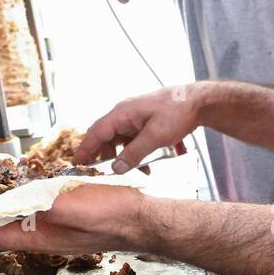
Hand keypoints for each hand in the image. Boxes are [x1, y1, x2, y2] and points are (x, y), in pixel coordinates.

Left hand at [0, 183, 148, 255]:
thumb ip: (37, 203)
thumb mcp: (69, 207)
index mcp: (32, 235)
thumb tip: (4, 199)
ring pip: (4, 215)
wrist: (140, 218)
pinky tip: (5, 188)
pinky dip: (7, 197)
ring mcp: (46, 223)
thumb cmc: (110, 216)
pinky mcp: (59, 212)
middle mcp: (34, 231)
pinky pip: (25, 205)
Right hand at [74, 85, 202, 173]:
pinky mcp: (144, 123)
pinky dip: (134, 153)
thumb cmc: (177, 113)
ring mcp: (135, 118)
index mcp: (122, 113)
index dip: (85, 149)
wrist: (198, 102)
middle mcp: (124, 114)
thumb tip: (115, 168)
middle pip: (104, 136)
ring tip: (131, 172)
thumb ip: (134, 153)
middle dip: (101, 155)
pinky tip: (147, 166)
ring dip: (122, 157)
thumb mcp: (155, 136)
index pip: (96, 132)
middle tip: (97, 173)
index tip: (75, 164)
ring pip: (119, 140)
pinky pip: (132, 140)